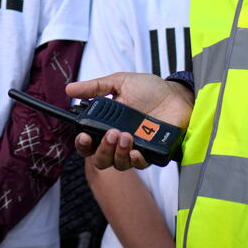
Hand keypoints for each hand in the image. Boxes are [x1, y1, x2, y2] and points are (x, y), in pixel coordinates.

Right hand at [66, 72, 192, 170]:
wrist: (177, 94)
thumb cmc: (150, 89)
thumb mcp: (120, 82)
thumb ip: (95, 87)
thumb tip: (69, 88)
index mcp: (106, 124)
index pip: (88, 142)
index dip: (82, 143)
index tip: (84, 135)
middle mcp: (118, 140)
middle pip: (99, 159)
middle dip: (101, 150)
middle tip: (111, 133)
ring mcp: (134, 148)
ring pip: (117, 164)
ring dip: (117, 153)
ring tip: (126, 135)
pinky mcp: (151, 154)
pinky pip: (139, 165)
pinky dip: (135, 160)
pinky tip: (136, 151)